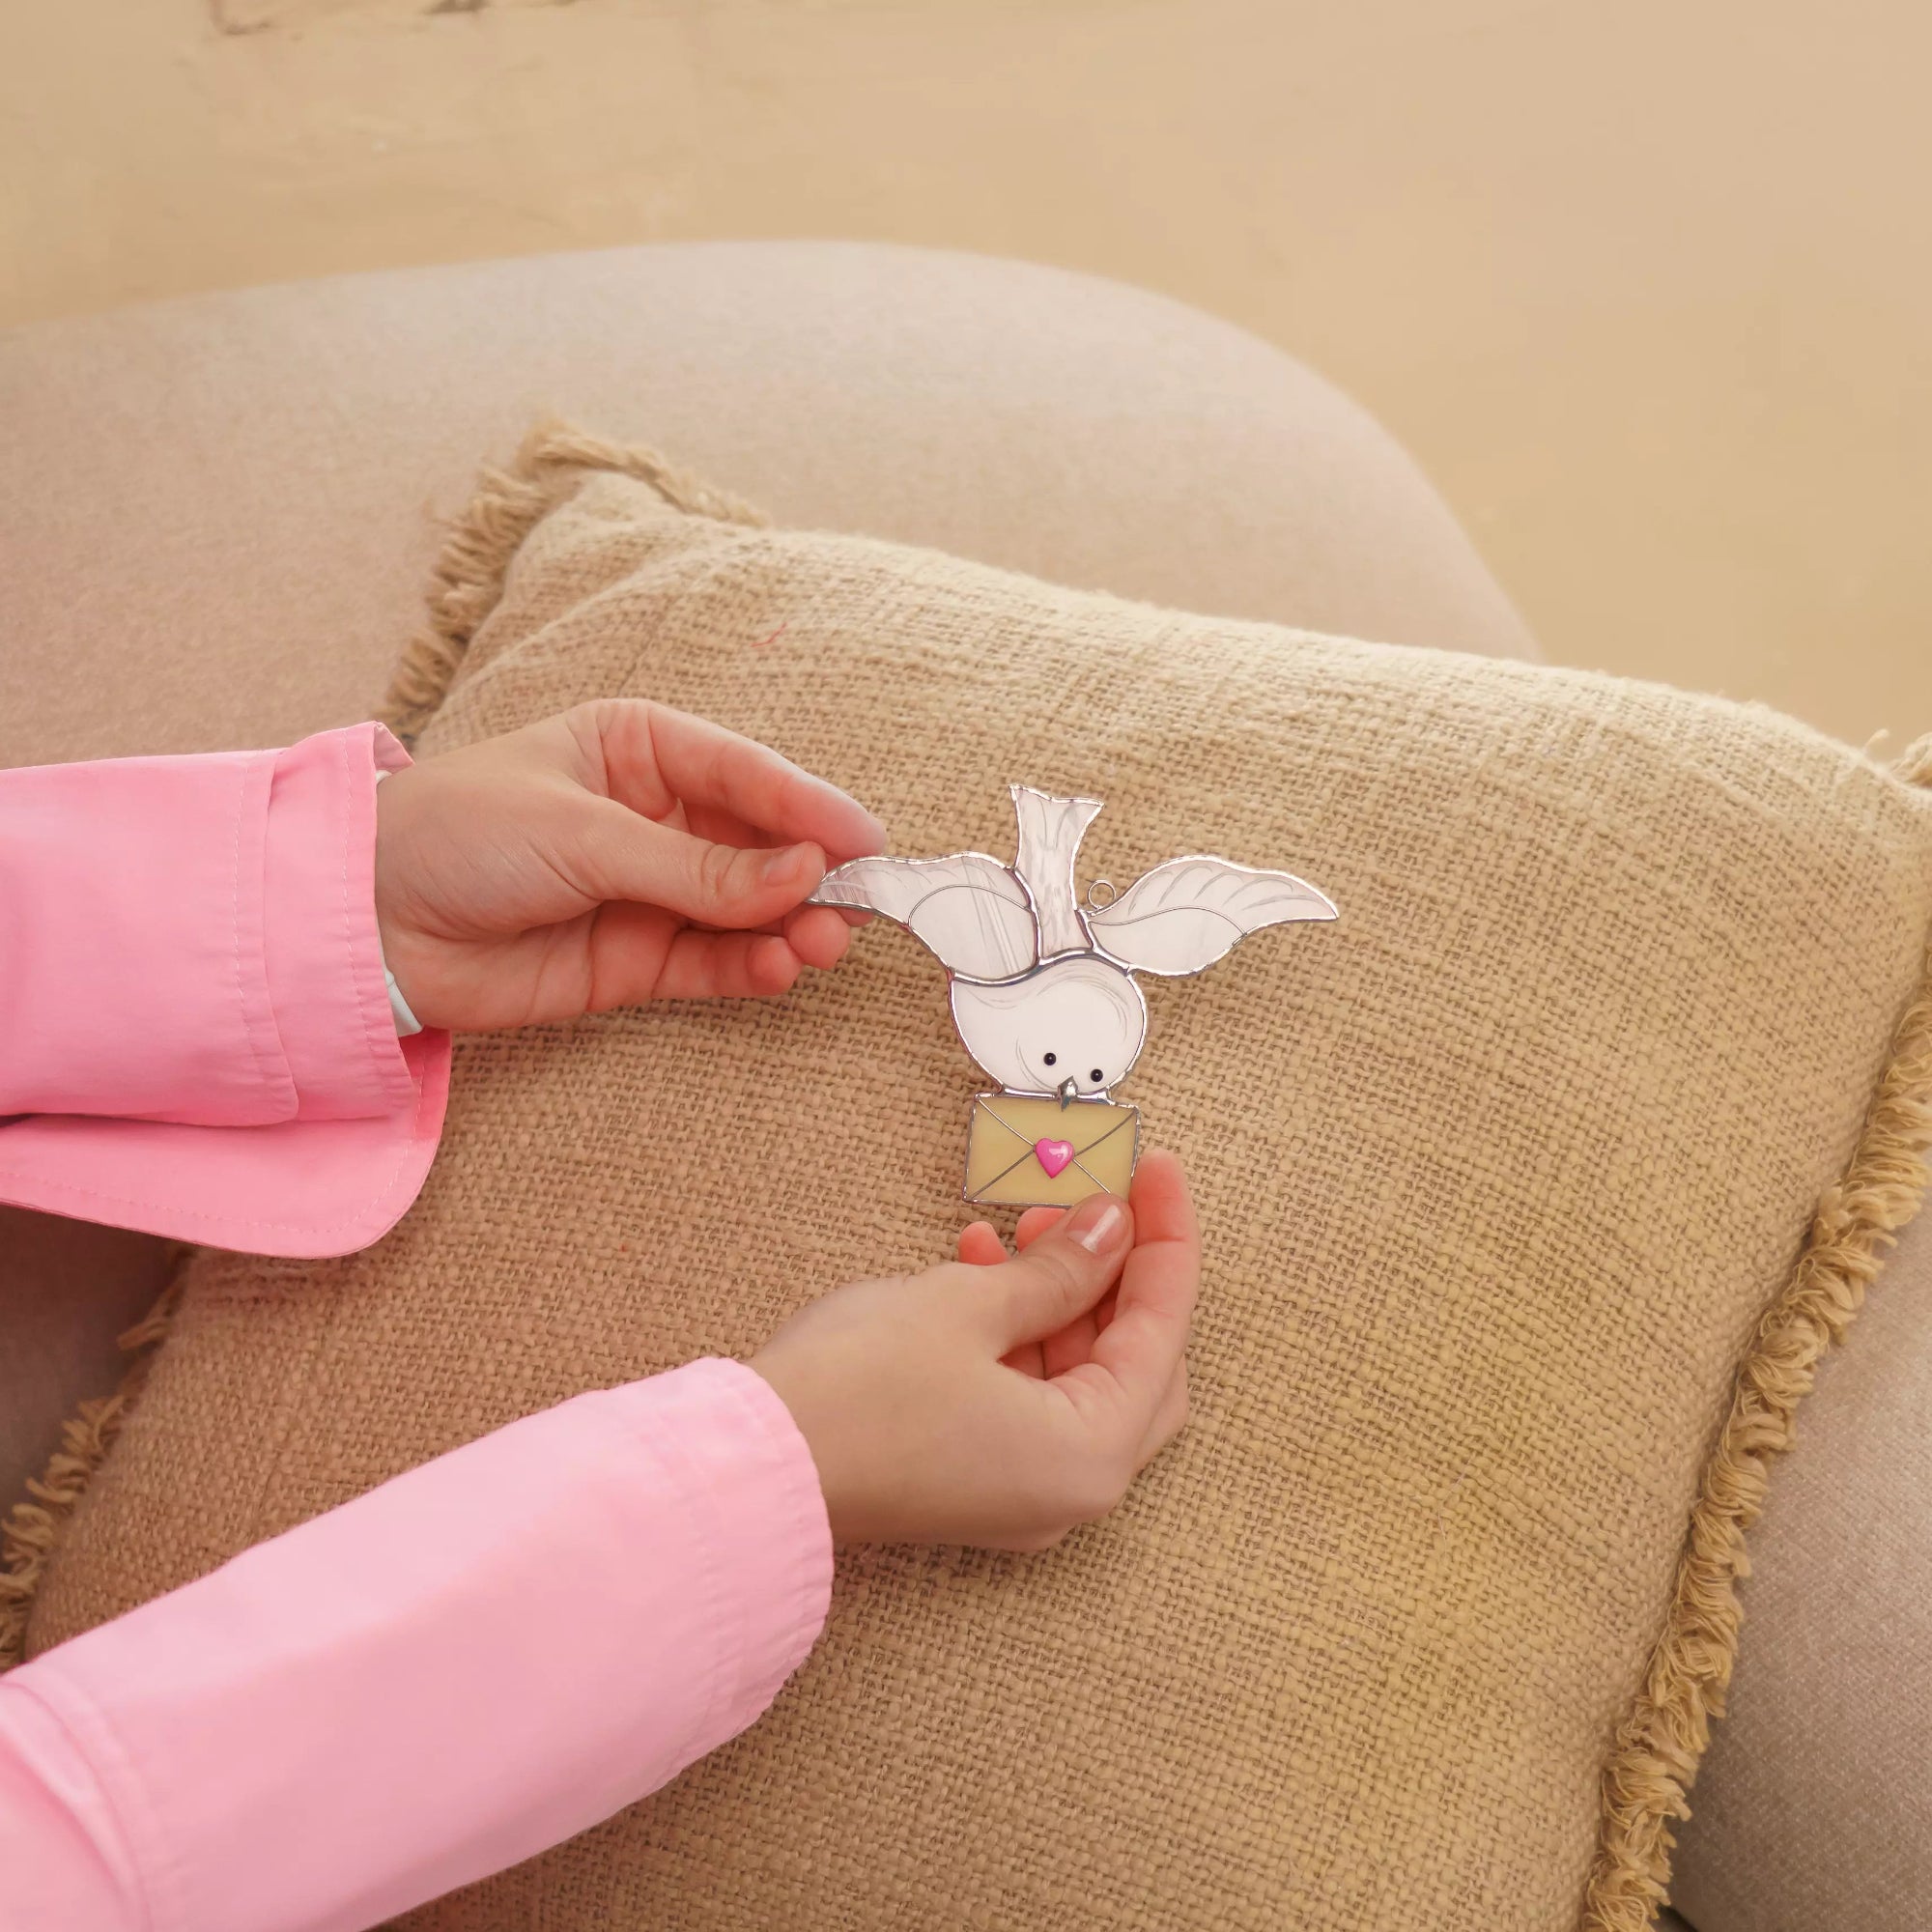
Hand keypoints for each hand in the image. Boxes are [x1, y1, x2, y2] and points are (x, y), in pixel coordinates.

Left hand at [373, 699, 884, 1029]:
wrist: (365, 926)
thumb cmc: (456, 837)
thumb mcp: (581, 834)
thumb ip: (695, 867)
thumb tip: (803, 874)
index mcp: (640, 749)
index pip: (745, 774)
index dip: (808, 807)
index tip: (865, 842)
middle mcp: (657, 818)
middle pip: (761, 845)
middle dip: (811, 874)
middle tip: (859, 904)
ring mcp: (651, 892)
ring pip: (749, 909)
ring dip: (791, 926)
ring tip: (824, 944)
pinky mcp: (638, 961)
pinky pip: (714, 962)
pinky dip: (753, 966)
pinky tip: (780, 966)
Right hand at [750, 1152, 1198, 1548]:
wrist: (751, 1469)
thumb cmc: (858, 1391)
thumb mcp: (971, 1303)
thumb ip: (1059, 1268)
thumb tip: (1111, 1228)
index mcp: (1092, 1453)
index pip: (1162, 1328)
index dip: (1164, 1238)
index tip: (1159, 1171)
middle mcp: (1072, 1488)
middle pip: (1139, 1362)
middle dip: (1119, 1274)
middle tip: (1095, 1202)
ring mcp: (1025, 1492)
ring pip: (1082, 1377)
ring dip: (1062, 1298)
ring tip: (1018, 1228)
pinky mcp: (979, 1481)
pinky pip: (1033, 1397)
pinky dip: (1022, 1334)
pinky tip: (981, 1271)